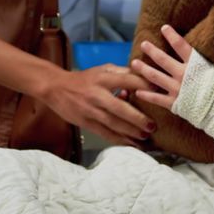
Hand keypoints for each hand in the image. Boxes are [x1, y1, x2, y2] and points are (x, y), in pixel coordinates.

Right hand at [43, 63, 157, 147]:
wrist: (55, 88)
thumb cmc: (84, 79)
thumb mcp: (102, 69)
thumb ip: (122, 73)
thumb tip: (144, 78)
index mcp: (103, 78)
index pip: (128, 81)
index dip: (144, 87)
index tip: (158, 92)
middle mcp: (97, 94)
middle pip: (121, 108)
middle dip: (138, 119)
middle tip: (153, 126)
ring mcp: (91, 110)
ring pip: (114, 124)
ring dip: (131, 132)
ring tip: (145, 136)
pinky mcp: (86, 123)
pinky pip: (105, 133)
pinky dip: (119, 140)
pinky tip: (131, 144)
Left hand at [132, 25, 193, 110]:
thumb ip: (211, 62)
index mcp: (195, 64)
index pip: (180, 45)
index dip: (171, 35)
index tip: (164, 28)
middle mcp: (182, 74)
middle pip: (162, 59)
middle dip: (151, 50)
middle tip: (143, 44)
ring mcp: (176, 88)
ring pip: (155, 76)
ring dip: (143, 69)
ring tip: (134, 63)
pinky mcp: (174, 103)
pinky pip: (156, 98)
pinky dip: (146, 95)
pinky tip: (137, 91)